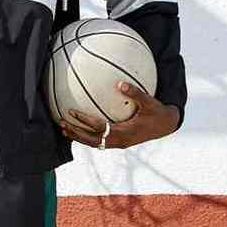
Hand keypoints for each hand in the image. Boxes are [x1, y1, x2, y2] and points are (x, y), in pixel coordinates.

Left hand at [59, 81, 179, 148]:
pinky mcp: (118, 142)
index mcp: (124, 133)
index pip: (99, 128)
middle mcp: (119, 141)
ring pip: (94, 143)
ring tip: (64, 129)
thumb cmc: (156, 112)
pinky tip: (79, 129)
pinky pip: (99, 141)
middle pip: (92, 140)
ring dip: (79, 137)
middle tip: (61, 124)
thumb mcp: (148, 102)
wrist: (165, 126)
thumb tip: (120, 83)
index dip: (85, 121)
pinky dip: (87, 136)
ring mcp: (118, 143)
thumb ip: (135, 92)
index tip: (72, 113)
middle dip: (76, 133)